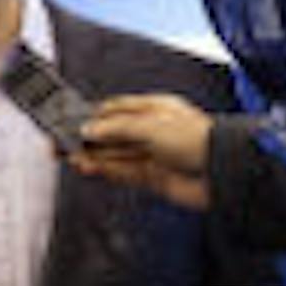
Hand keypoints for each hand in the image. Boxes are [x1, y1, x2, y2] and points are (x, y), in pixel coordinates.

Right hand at [70, 93, 213, 208]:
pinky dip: (104, 170)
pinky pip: (122, 172)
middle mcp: (153, 130)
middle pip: (113, 133)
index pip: (117, 109)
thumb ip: (117, 128)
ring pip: (115, 154)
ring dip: (93, 156)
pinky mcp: (153, 177)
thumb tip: (90, 130)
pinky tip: (87, 167)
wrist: (223, 173)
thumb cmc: (199, 139)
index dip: (94, 115)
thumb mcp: (152, 125)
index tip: (70, 120)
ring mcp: (153, 155)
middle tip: (62, 142)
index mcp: (156, 108)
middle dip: (89, 138)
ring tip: (69, 157)